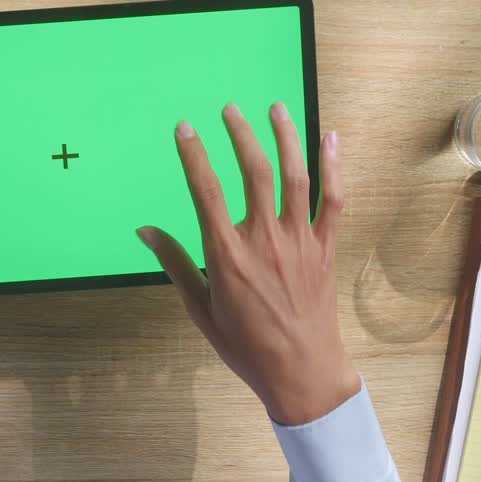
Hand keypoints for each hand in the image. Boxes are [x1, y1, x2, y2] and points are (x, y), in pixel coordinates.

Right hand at [137, 103, 358, 424]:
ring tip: (276, 108)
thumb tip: (146, 231)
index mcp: (227, 254)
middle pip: (253, 171)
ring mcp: (299, 241)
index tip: (184, 129)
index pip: (205, 190)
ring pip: (294, 176)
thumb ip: (175, 264)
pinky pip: (333, 200)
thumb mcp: (201, 309)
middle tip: (230, 110)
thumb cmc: (247, 347)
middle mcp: (264, 239)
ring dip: (286, 137)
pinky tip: (330, 139)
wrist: (302, 373)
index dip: (193, 153)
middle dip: (240, 133)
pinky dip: (334, 167)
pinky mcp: (325, 248)